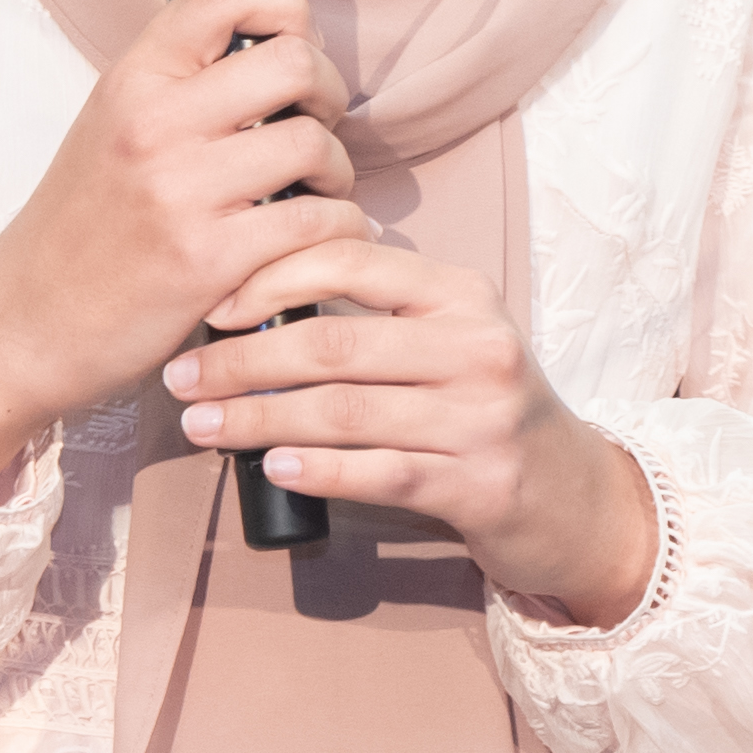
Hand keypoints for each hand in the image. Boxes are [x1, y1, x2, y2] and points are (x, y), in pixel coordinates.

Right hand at [0, 0, 359, 498]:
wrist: (23, 325)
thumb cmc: (80, 230)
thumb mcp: (111, 129)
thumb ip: (181, 87)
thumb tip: (275, 51)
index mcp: (131, 81)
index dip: (285, 8)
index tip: (295, 45)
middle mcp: (153, 125)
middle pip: (295, 63)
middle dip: (328, 94)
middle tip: (313, 128)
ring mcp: (181, 193)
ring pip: (316, 146)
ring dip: (336, 173)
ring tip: (311, 194)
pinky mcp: (209, 260)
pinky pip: (317, 222)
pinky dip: (337, 231)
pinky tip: (312, 241)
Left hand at [166, 239, 661, 626]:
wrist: (571, 492)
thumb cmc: (482, 406)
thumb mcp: (449, 338)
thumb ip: (376, 314)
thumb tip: (251, 300)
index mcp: (462, 294)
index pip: (353, 260)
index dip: (272, 278)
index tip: (213, 307)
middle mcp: (478, 347)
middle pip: (335, 345)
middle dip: (242, 362)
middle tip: (181, 377)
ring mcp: (482, 419)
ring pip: (345, 413)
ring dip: (258, 420)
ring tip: (201, 427)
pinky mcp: (477, 484)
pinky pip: (379, 474)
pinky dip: (317, 470)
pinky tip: (271, 467)